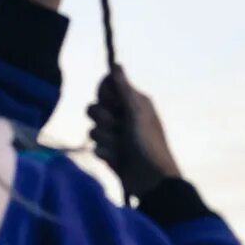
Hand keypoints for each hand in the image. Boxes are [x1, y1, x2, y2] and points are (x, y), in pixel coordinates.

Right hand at [88, 67, 180, 198]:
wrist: (151, 180)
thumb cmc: (148, 143)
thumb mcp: (137, 112)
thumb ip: (124, 89)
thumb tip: (116, 64)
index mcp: (132, 102)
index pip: (106, 87)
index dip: (105, 94)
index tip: (113, 102)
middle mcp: (122, 115)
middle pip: (94, 107)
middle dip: (104, 119)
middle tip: (119, 127)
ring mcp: (114, 135)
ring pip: (93, 129)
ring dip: (106, 139)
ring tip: (121, 148)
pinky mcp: (108, 152)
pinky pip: (95, 147)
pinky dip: (106, 154)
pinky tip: (118, 160)